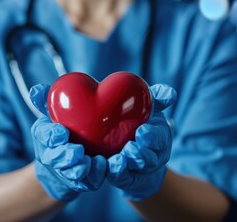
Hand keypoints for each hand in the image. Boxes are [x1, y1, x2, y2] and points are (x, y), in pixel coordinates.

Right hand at [30, 84, 106, 201]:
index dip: (51, 136)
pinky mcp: (81, 182)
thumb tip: (35, 90)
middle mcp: (52, 156)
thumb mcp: (51, 116)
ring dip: (82, 170)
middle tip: (78, 152)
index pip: (44, 136)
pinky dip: (95, 177)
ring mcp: (66, 172)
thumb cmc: (58, 133)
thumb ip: (44, 102)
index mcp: (44, 138)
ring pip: (71, 174)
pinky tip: (104, 167)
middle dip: (65, 157)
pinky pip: (88, 183)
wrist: (60, 165)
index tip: (61, 133)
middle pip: (55, 159)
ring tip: (94, 162)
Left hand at [107, 84, 176, 200]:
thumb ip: (157, 100)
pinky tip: (104, 167)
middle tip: (129, 148)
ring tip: (116, 161)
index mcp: (158, 137)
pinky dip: (113, 174)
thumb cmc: (140, 124)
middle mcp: (151, 156)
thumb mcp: (149, 109)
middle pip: (148, 159)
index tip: (142, 131)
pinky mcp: (124, 179)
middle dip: (141, 154)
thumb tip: (169, 93)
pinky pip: (119, 179)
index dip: (152, 136)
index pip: (159, 137)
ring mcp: (138, 170)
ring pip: (133, 171)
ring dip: (125, 167)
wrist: (132, 150)